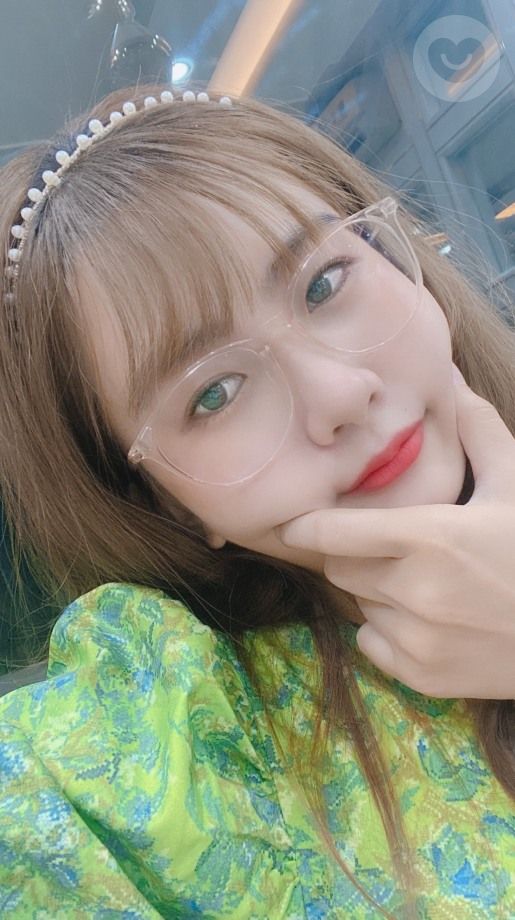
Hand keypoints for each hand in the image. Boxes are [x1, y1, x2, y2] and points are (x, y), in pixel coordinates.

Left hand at [279, 367, 514, 698]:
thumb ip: (476, 429)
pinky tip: (427, 618)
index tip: (294, 521)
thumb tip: (448, 376)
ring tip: (421, 581)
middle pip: (340, 567)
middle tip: (390, 545)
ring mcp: (416, 640)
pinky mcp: (421, 677)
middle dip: (353, 552)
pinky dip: (386, 630)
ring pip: (358, 604)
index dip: (308, 525)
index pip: (334, 533)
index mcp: (431, 538)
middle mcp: (414, 592)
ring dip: (375, 590)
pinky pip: (371, 643)